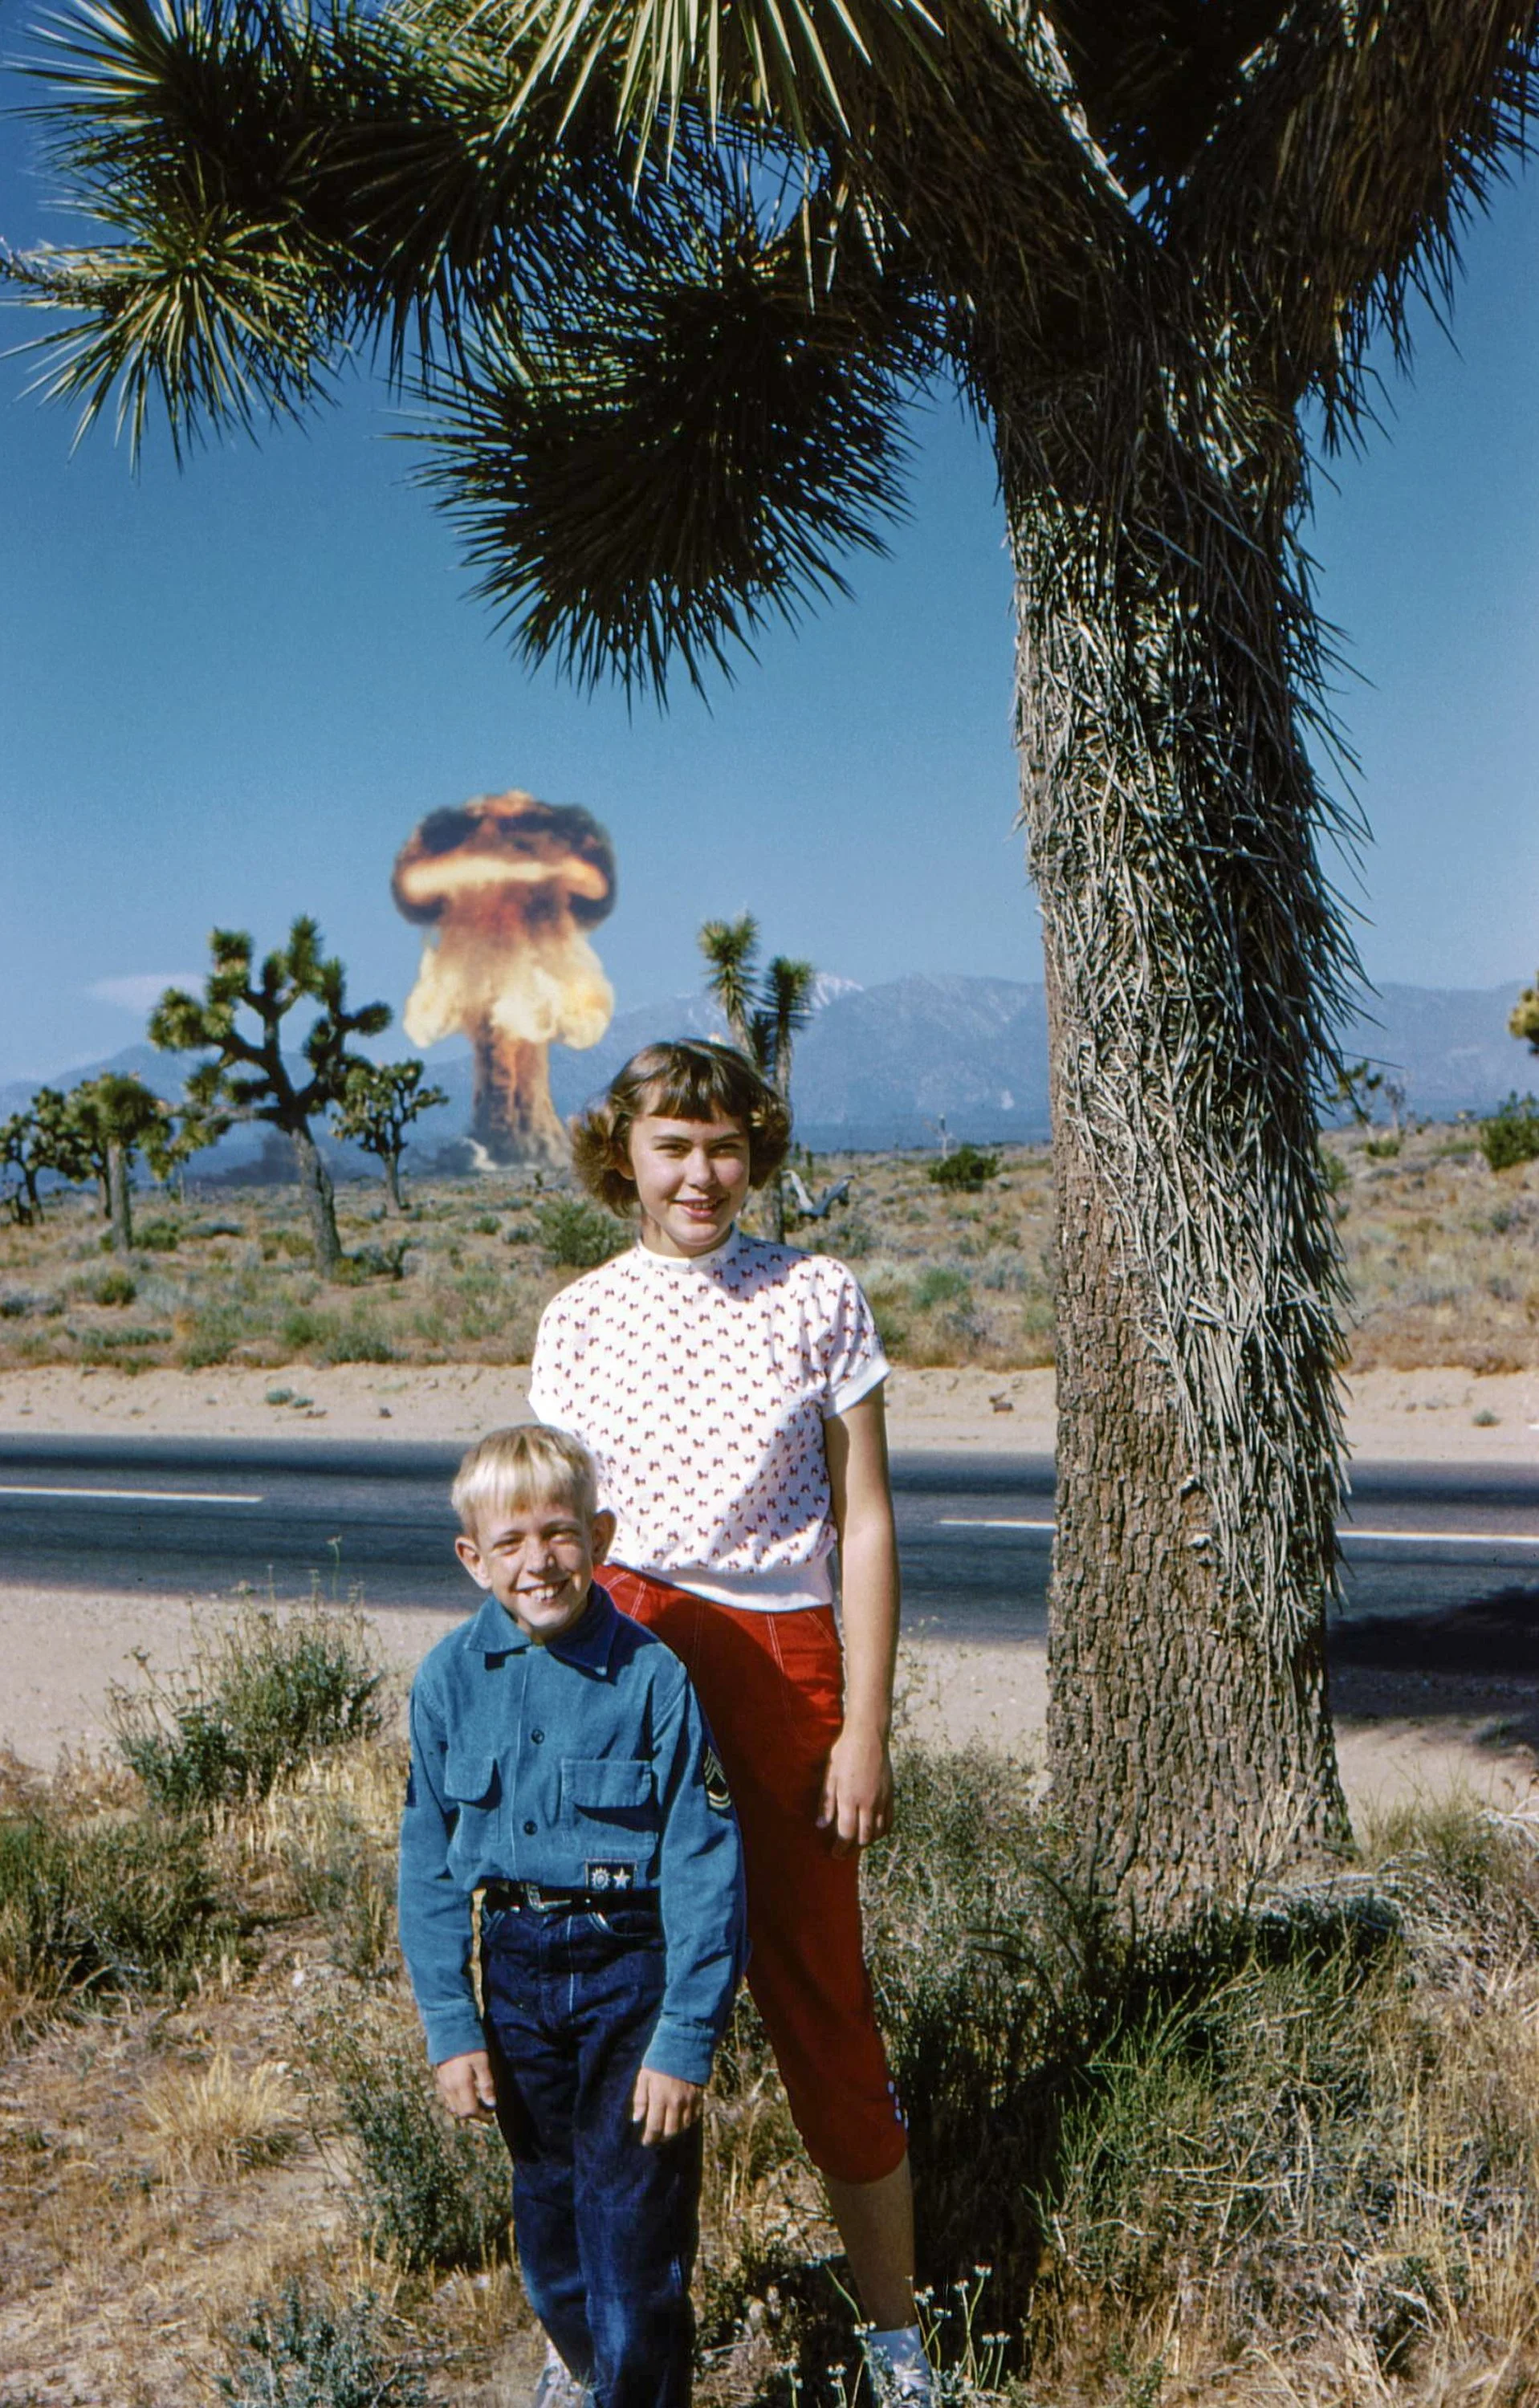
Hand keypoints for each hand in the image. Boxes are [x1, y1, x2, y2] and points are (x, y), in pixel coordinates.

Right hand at [435, 2049, 496, 2119]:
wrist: (449, 2029)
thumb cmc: (469, 2045)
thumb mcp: (482, 2062)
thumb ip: (486, 2084)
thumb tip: (491, 2103)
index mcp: (461, 2085)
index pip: (470, 2111)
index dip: (481, 2116)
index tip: (491, 2115)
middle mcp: (450, 2088)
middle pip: (460, 2112)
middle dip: (474, 2115)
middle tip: (485, 2111)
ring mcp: (443, 2084)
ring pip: (453, 2107)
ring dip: (465, 2109)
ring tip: (477, 2103)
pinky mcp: (440, 2079)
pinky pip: (448, 2098)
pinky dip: (457, 2102)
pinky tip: (466, 2094)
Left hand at [630, 2066, 701, 2144]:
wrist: (683, 2044)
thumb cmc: (659, 2060)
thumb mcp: (644, 2076)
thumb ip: (640, 2099)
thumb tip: (636, 2119)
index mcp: (660, 2098)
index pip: (655, 2127)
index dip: (649, 2138)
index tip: (645, 2142)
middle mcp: (676, 2103)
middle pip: (671, 2132)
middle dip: (662, 2139)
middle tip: (656, 2139)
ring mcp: (689, 2101)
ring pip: (683, 2127)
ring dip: (674, 2132)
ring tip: (666, 2131)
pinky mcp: (699, 2097)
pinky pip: (694, 2118)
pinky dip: (686, 2123)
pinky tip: (679, 2120)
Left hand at [816, 1721, 893, 1855]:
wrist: (868, 1736)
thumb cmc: (844, 1753)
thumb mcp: (829, 1776)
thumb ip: (826, 1803)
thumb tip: (821, 1826)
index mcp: (849, 1798)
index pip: (847, 1833)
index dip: (841, 1848)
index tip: (835, 1854)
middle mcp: (868, 1802)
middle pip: (863, 1837)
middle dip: (853, 1849)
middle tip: (843, 1851)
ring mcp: (882, 1799)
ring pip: (878, 1832)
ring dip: (867, 1841)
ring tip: (856, 1843)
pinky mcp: (890, 1794)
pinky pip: (889, 1821)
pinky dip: (881, 1832)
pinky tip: (874, 1832)